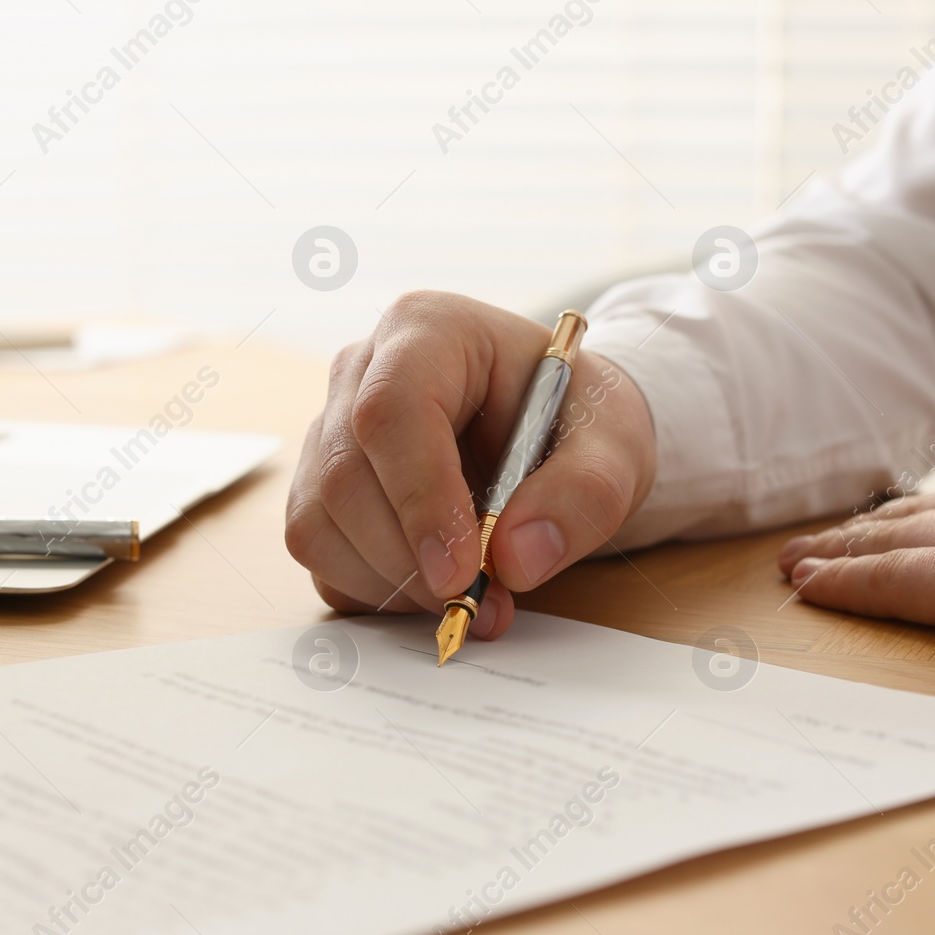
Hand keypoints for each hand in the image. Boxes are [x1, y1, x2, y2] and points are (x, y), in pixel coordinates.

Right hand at [286, 292, 656, 638]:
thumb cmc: (576, 421)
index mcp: (429, 330)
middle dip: (409, 559)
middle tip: (480, 604)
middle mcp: (362, 372)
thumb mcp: (614, 446)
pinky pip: (321, 554)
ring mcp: (331, 431)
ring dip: (391, 583)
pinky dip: (374, 591)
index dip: (418, 496)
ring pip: (319, 522)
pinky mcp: (323, 490)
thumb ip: (584, 494)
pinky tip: (434, 586)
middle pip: (345, 476)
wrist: (556, 437)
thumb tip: (515, 560)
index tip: (459, 571)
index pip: (391, 410)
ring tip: (471, 598)